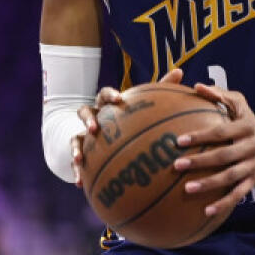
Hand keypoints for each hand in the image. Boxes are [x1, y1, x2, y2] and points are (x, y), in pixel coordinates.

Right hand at [70, 69, 183, 186]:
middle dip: (88, 119)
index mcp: (107, 105)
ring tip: (80, 158)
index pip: (104, 94)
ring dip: (76, 148)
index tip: (120, 100)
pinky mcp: (81, 151)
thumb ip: (160, 88)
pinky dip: (77, 171)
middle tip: (95, 129)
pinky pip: (75, 162)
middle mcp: (93, 117)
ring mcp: (84, 135)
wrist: (107, 133)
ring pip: (75, 138)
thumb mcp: (143, 104)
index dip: (110, 96)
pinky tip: (81, 183)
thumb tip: (179, 71)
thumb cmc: (130, 116)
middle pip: (84, 111)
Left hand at [173, 83, 254, 216]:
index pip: (221, 131)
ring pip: (231, 177)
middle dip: (200, 162)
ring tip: (187, 189)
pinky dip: (223, 204)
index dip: (201, 135)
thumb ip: (219, 94)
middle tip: (177, 165)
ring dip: (209, 184)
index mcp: (246, 127)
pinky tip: (206, 212)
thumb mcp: (240, 104)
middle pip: (224, 156)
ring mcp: (254, 166)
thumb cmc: (250, 120)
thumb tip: (197, 86)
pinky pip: (238, 195)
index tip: (178, 140)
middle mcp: (251, 147)